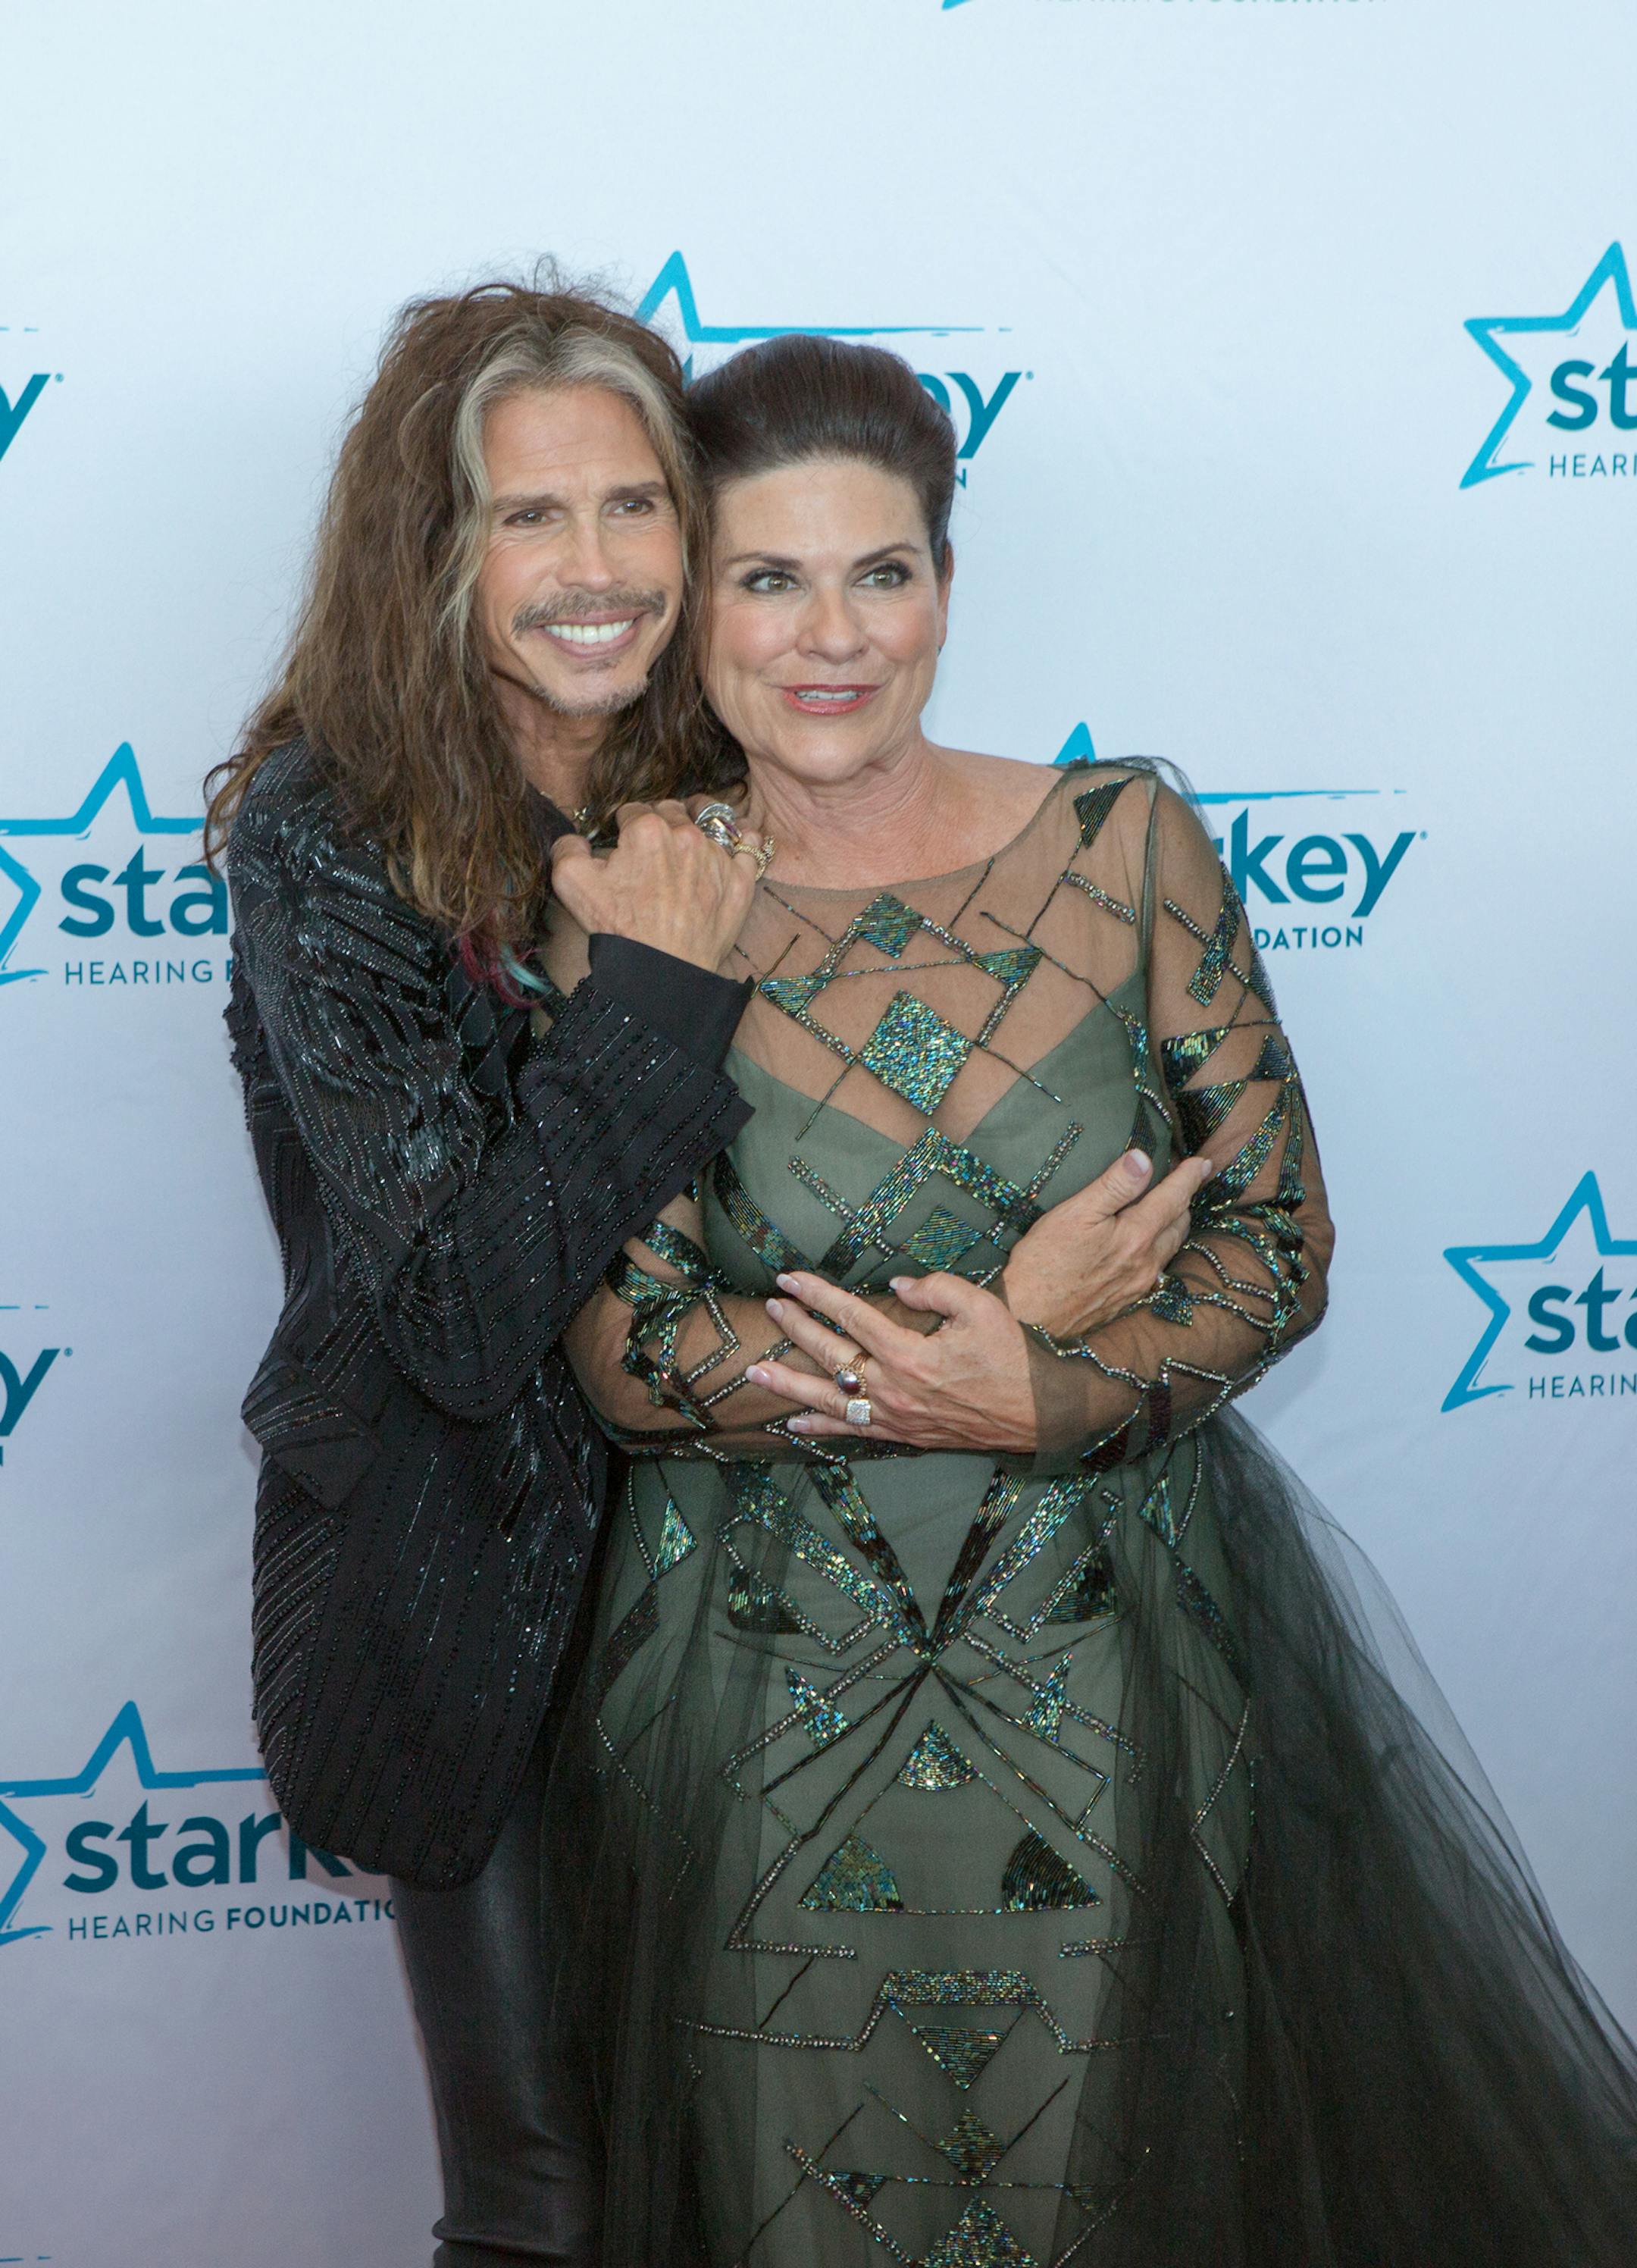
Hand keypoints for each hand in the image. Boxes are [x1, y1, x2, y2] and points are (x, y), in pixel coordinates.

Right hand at [548, 800, 762, 971]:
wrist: (662, 971)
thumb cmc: (619, 930)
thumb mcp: (571, 883)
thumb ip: (567, 846)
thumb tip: (575, 837)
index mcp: (646, 829)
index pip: (633, 810)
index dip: (624, 826)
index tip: (623, 844)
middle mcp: (686, 835)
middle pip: (672, 811)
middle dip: (660, 823)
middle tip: (653, 848)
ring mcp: (718, 856)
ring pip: (711, 822)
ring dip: (699, 826)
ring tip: (691, 840)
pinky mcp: (741, 879)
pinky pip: (750, 844)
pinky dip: (743, 839)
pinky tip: (735, 843)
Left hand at [746, 1270, 1034, 1451]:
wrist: (1039, 1411)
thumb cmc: (1012, 1355)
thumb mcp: (982, 1307)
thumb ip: (937, 1288)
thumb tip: (899, 1287)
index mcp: (909, 1353)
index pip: (851, 1315)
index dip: (817, 1293)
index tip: (790, 1278)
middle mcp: (893, 1388)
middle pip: (831, 1354)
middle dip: (796, 1328)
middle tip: (772, 1307)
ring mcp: (895, 1416)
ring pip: (829, 1399)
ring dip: (789, 1385)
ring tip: (755, 1373)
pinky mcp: (902, 1434)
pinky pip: (852, 1433)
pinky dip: (821, 1428)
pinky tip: (792, 1423)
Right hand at [1002, 1147, 1214, 1340]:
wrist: (1028, 1321)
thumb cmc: (1042, 1264)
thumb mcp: (1073, 1214)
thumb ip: (1112, 1186)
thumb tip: (1143, 1158)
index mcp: (1136, 1236)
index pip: (1173, 1198)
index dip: (1189, 1177)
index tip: (1202, 1162)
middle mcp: (1146, 1264)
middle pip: (1179, 1224)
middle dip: (1185, 1198)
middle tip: (1185, 1179)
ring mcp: (1139, 1286)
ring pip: (1170, 1247)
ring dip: (1175, 1224)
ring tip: (1172, 1206)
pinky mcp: (1127, 1302)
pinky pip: (1157, 1268)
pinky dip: (1161, 1247)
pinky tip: (1148, 1245)